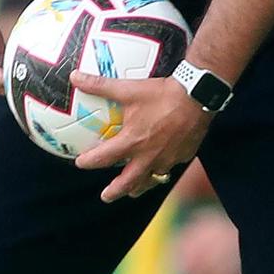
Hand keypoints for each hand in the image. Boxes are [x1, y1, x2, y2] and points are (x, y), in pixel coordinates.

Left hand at [71, 72, 211, 202]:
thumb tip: (75, 77)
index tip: (80, 163)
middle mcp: (149, 156)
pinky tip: (160, 167)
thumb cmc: (162, 94)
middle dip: (115, 191)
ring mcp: (168, 159)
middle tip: (105, 196)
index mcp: (133, 142)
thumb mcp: (128, 89)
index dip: (89, 161)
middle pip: (128, 182)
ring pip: (151, 180)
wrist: (198, 96)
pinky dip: (161, 170)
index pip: (104, 158)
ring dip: (139, 186)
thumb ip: (100, 85)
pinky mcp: (184, 156)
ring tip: (132, 191)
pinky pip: (170, 168)